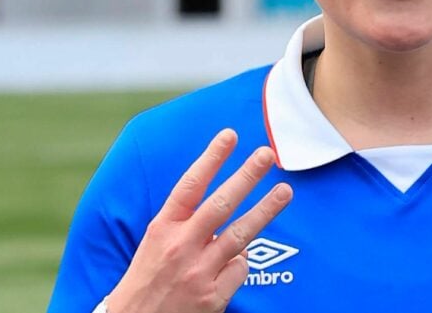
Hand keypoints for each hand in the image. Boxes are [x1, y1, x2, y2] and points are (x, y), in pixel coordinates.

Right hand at [105, 129, 292, 312]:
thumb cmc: (146, 282)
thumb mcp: (154, 246)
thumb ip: (185, 227)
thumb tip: (222, 216)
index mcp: (161, 230)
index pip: (189, 187)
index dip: (211, 159)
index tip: (230, 135)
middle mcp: (179, 247)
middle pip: (220, 204)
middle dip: (246, 176)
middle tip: (267, 153)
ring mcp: (197, 272)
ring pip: (240, 234)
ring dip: (266, 210)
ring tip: (285, 191)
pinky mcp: (212, 297)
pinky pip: (239, 269)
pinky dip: (240, 263)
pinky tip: (228, 269)